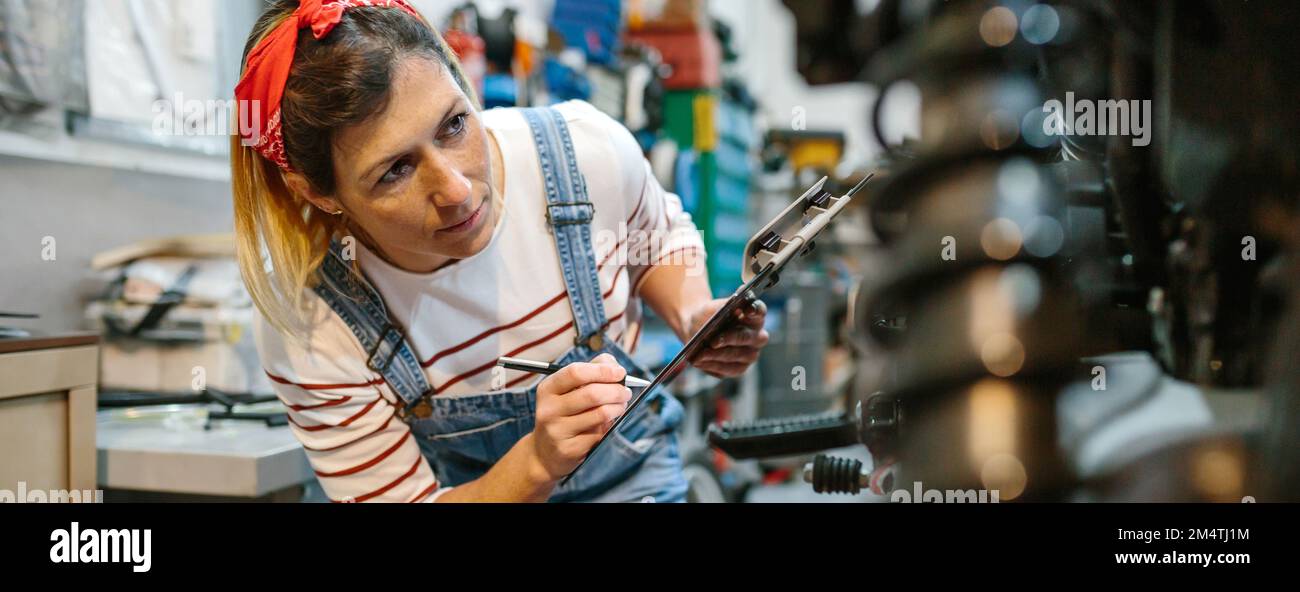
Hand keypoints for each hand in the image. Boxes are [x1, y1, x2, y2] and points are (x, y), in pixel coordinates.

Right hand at [530, 353, 631, 481]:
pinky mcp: (569, 449)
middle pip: (591, 393)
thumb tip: (614, 366)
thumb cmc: (564, 415)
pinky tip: (607, 423)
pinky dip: (609, 426)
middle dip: (616, 391)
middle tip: (626, 392)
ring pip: (600, 414)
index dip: (602, 370)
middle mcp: (549, 409)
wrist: (545, 453)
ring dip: (618, 407)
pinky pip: (599, 433)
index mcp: (548, 389)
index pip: (576, 372)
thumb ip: (590, 372)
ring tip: (621, 405)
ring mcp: (557, 431)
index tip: (620, 372)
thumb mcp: (567, 391)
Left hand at [686, 298, 768, 377]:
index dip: (756, 310)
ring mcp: (750, 354)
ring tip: (700, 354)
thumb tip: (725, 314)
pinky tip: (699, 361)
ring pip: (738, 356)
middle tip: (713, 342)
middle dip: (730, 339)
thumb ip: (718, 308)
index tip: (747, 310)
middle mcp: (757, 336)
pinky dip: (712, 365)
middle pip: (748, 337)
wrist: (695, 330)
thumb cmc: (706, 316)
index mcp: (753, 316)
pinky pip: (728, 369)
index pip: (760, 310)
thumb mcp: (708, 308)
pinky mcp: (739, 368)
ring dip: (718, 355)